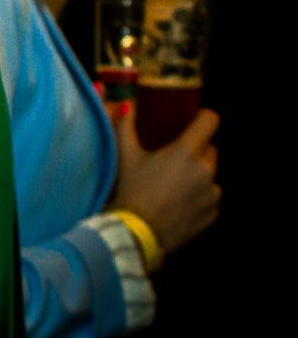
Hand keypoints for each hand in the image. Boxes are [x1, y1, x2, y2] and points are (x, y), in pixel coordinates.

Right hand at [110, 105, 220, 255]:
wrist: (137, 232)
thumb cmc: (131, 190)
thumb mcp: (125, 155)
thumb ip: (126, 126)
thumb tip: (127, 104)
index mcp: (186, 152)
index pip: (210, 121)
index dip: (204, 117)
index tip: (196, 119)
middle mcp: (205, 170)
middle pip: (210, 149)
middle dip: (197, 149)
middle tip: (175, 156)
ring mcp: (211, 193)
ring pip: (210, 175)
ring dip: (198, 175)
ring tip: (174, 184)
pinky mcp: (212, 213)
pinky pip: (209, 197)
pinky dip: (198, 197)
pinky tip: (178, 202)